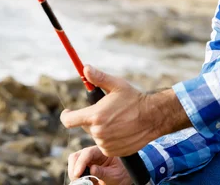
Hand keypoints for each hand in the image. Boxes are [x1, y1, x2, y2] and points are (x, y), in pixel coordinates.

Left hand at [60, 65, 189, 156]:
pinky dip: (109, 139)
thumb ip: (98, 78)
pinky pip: (105, 145)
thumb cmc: (134, 99)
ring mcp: (105, 143)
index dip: (66, 116)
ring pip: (96, 136)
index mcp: (95, 116)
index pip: (69, 121)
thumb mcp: (116, 85)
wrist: (153, 117)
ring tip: (117, 120)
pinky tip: (121, 130)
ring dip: (101, 129)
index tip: (68, 112)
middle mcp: (98, 132)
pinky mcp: (113, 151)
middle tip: (106, 111)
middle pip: (85, 126)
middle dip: (91, 119)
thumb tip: (85, 68)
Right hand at [68, 146, 130, 184]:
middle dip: (74, 168)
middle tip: (78, 180)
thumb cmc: (120, 173)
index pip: (88, 152)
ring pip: (73, 162)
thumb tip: (92, 169)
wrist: (121, 178)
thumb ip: (103, 172)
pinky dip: (75, 176)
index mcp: (101, 151)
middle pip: (76, 156)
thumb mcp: (114, 174)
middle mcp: (92, 153)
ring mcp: (86, 160)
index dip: (81, 162)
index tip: (77, 174)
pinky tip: (82, 181)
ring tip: (81, 182)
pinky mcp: (83, 167)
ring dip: (73, 172)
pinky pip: (74, 169)